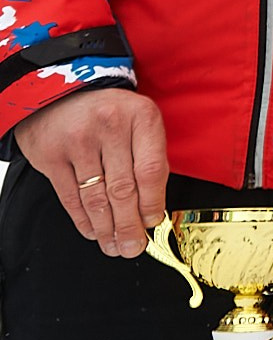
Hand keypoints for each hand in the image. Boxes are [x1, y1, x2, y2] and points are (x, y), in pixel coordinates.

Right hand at [15, 88, 166, 256]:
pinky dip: (83, 220)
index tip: (153, 223)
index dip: (152, 203)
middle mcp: (109, 128)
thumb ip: (149, 156)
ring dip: (106, 229)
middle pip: (122, 189)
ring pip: (95, 197)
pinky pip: (70, 197)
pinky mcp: (51, 156)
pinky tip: (93, 232)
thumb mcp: (140, 121)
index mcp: (141, 117)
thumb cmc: (110, 112)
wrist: (61, 92)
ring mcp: (77, 142)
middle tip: (134, 247)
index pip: (150, 170)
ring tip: (115, 247)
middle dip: (129, 225)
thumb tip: (154, 207)